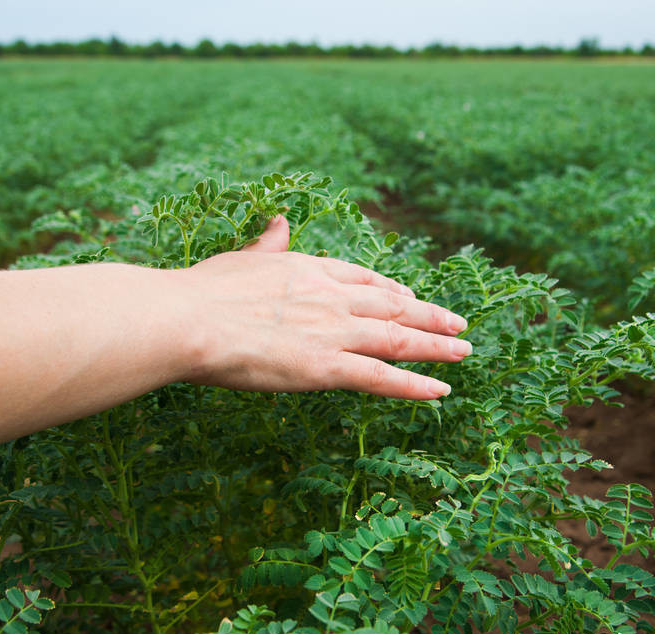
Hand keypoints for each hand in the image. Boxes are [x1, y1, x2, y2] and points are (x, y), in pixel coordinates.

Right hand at [173, 215, 470, 399]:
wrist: (190, 320)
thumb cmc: (204, 292)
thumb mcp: (242, 258)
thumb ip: (268, 244)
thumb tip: (281, 223)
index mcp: (310, 270)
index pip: (365, 280)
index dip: (393, 291)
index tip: (411, 298)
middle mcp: (332, 298)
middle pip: (393, 308)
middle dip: (429, 316)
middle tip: (458, 323)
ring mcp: (334, 333)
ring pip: (398, 340)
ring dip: (436, 346)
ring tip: (464, 350)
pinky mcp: (327, 368)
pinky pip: (382, 378)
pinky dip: (415, 385)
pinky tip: (440, 390)